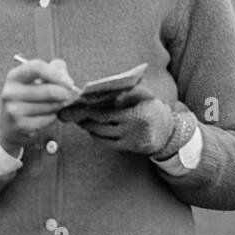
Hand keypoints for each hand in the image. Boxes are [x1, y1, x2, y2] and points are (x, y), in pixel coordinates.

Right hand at [0, 58, 80, 150]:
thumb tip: (67, 81)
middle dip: (64, 94)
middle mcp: (10, 92)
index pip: (37, 67)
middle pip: (48, 90)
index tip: (69, 82)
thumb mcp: (36, 80)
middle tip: (71, 96)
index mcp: (14, 77)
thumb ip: (54, 70)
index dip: (56, 74)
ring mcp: (14, 110)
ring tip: (54, 105)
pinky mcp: (21, 126)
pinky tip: (46, 116)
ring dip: (59, 106)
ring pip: (50, 106)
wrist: (8, 125)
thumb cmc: (27, 98)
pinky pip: (48, 119)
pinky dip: (53, 117)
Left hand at [68, 87, 184, 155]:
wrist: (166, 130)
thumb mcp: (143, 93)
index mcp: (136, 106)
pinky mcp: (128, 147)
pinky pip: (106, 142)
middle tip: (68, 112)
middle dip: (82, 115)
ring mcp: (130, 136)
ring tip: (78, 119)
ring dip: (87, 125)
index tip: (75, 102)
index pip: (107, 104)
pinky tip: (90, 130)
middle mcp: (134, 121)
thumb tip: (102, 87)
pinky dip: (95, 136)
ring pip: (101, 131)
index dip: (88, 105)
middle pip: (100, 118)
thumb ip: (128, 88)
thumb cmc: (149, 106)